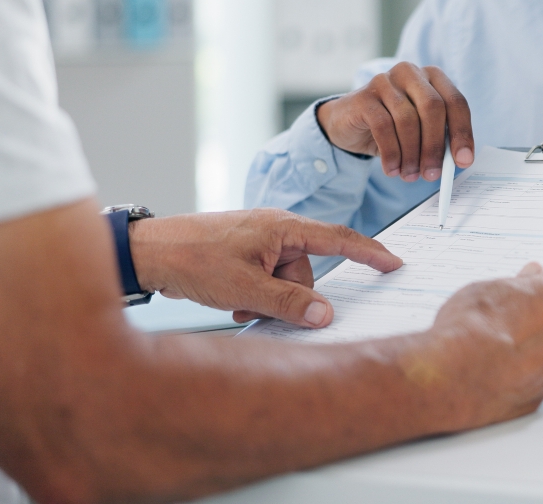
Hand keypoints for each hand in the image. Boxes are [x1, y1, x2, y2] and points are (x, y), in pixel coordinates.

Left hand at [129, 209, 402, 327]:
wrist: (148, 251)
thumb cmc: (193, 260)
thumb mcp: (246, 289)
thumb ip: (289, 303)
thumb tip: (325, 315)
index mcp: (283, 227)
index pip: (340, 238)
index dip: (370, 253)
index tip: (394, 264)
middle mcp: (275, 229)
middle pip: (307, 271)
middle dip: (290, 295)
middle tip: (257, 305)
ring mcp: (259, 239)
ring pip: (286, 279)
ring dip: (268, 297)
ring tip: (238, 303)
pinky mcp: (245, 250)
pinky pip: (267, 277)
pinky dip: (256, 293)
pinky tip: (233, 301)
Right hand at [316, 62, 474, 181]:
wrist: (349, 123)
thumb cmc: (393, 127)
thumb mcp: (421, 131)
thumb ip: (440, 139)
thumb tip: (459, 161)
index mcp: (432, 77)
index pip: (456, 102)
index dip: (462, 133)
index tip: (464, 161)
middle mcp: (410, 73)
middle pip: (433, 108)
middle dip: (435, 146)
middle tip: (433, 174)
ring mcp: (385, 81)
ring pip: (407, 120)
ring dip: (411, 154)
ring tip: (410, 175)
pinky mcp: (364, 97)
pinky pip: (383, 127)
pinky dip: (391, 153)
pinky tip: (392, 169)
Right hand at [402, 263, 542, 430]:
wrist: (447, 377)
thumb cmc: (465, 330)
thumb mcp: (487, 289)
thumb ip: (519, 283)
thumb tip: (531, 276)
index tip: (533, 297)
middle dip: (538, 327)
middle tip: (504, 326)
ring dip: (529, 356)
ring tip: (492, 354)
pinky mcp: (536, 400)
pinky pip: (534, 385)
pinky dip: (519, 380)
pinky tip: (493, 375)